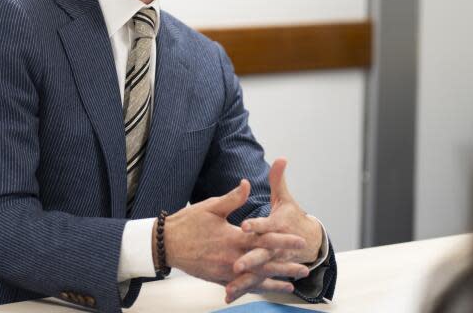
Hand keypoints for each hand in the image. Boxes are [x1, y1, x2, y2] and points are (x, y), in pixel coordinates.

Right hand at [161, 180, 309, 298]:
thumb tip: (247, 184)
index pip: (263, 239)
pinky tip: (268, 288)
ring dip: (275, 280)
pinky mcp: (218, 278)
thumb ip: (232, 198)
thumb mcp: (210, 206)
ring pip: (255, 278)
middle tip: (305, 268)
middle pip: (264, 264)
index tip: (299, 241)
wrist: (166, 244)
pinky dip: (257, 287)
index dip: (283, 240)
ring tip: (293, 284)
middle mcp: (231, 257)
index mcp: (231, 237)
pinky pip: (242, 285)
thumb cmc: (187, 223)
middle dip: (286, 266)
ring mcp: (225, 270)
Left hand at [225, 158, 323, 301]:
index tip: (245, 225)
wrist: (309, 241)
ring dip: (245, 280)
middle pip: (262, 253)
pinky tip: (229, 294)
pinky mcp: (266, 270)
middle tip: (238, 264)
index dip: (256, 225)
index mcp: (277, 226)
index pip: (266, 226)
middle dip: (251, 259)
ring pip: (258, 272)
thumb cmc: (291, 216)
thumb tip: (282, 158)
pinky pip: (255, 282)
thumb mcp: (284, 198)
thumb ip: (279, 179)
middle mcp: (275, 246)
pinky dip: (243, 288)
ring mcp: (271, 261)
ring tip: (231, 286)